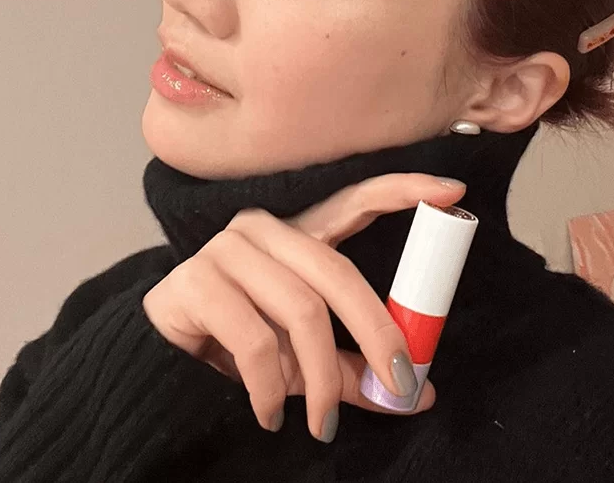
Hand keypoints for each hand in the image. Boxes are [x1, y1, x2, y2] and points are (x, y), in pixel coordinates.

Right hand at [142, 172, 465, 440]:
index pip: (355, 200)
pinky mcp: (195, 282)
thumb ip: (354, 370)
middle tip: (399, 383)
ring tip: (321, 423)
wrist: (160, 365)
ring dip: (321, 378)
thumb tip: (419, 393)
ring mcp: (226, 250)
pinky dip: (273, 390)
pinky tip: (271, 413)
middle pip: (337, 272)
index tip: (454, 190)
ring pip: (301, 312)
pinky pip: (255, 341)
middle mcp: (263, 229)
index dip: (403, 190)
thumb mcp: (306, 359)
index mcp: (297, 234)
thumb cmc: (239, 351)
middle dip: (377, 332)